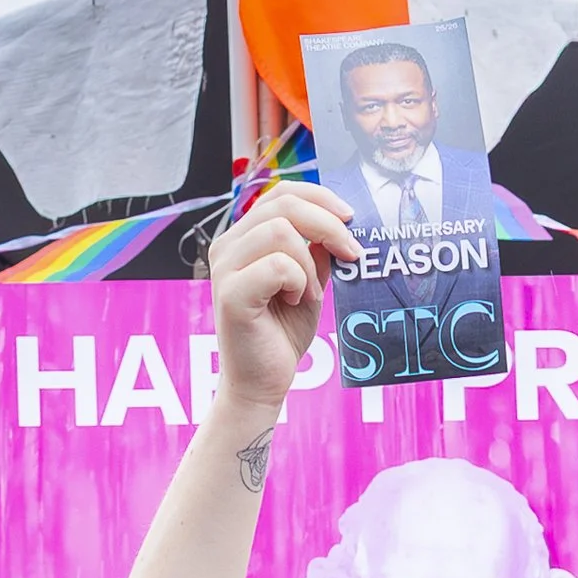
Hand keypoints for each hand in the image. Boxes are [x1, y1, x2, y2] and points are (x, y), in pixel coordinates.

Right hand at [208, 184, 362, 412]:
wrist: (262, 384)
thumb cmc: (281, 334)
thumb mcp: (309, 282)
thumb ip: (316, 250)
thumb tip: (339, 221)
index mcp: (244, 237)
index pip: (282, 193)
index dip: (320, 197)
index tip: (350, 220)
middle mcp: (228, 246)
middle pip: (283, 203)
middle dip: (327, 224)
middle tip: (351, 253)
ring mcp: (225, 268)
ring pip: (281, 231)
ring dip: (309, 263)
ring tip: (310, 293)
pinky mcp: (230, 293)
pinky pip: (278, 266)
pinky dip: (298, 281)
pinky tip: (297, 301)